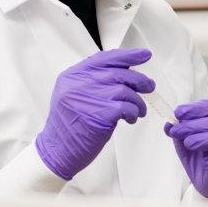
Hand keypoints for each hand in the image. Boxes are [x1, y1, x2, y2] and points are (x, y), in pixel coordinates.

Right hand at [35, 48, 154, 180]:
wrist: (57, 151)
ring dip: (138, 101)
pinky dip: (134, 112)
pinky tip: (131, 118)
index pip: (104, 58)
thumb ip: (94, 81)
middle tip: (149, 87)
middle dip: (139, 80)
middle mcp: (78, 84)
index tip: (144, 55)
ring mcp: (88, 98)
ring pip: (125, 90)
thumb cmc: (70, 126)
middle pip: (118, 73)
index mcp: (72, 76)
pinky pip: (127, 107)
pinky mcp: (99, 115)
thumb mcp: (74, 96)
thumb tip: (127, 72)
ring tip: (138, 111)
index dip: (127, 55)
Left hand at [164, 99, 207, 198]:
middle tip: (178, 131)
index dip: (198, 108)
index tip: (179, 113)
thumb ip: (178, 129)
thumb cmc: (199, 153)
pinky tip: (205, 162)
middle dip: (197, 125)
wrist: (206, 178)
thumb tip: (169, 124)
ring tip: (189, 143)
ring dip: (207, 139)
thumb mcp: (184, 138)